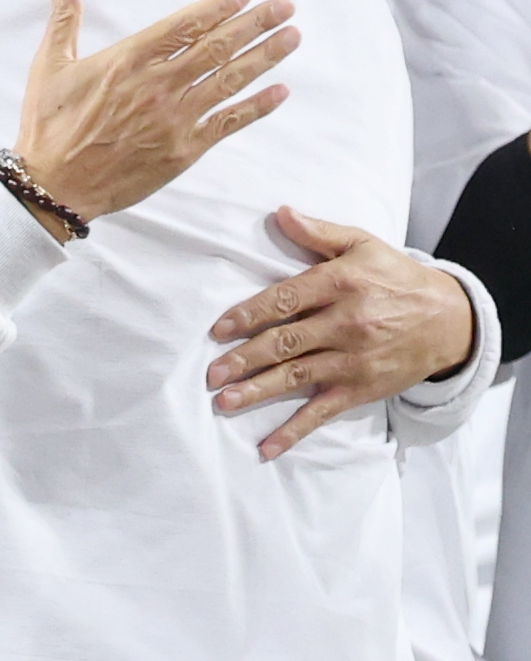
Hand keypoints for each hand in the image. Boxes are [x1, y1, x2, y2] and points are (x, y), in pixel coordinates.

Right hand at [14, 0, 298, 238]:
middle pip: (216, 47)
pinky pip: (227, 124)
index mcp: (128, 61)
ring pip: (228, 81)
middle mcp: (158, 86)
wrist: (55, 186)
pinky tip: (280, 91)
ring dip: (264, 57)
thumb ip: (64, 17)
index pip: (184, 26)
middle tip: (285, 6)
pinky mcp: (182, 151)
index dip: (218, 7)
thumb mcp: (50, 66)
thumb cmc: (49, 126)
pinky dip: (255, 107)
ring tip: (292, 37)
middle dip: (255, 24)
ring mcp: (174, 120)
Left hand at [207, 205, 475, 459]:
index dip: (249, 314)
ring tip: (225, 402)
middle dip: (245, 359)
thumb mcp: (362, 244)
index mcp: (340, 284)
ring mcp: (352, 360)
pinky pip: (322, 412)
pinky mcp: (361, 388)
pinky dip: (293, 431)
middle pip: (285, 343)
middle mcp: (345, 323)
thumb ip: (319, 233)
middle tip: (212, 374)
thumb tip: (280, 213)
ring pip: (297, 377)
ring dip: (258, 392)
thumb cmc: (396, 277)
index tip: (219, 329)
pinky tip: (266, 447)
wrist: (449, 319)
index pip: (285, 299)